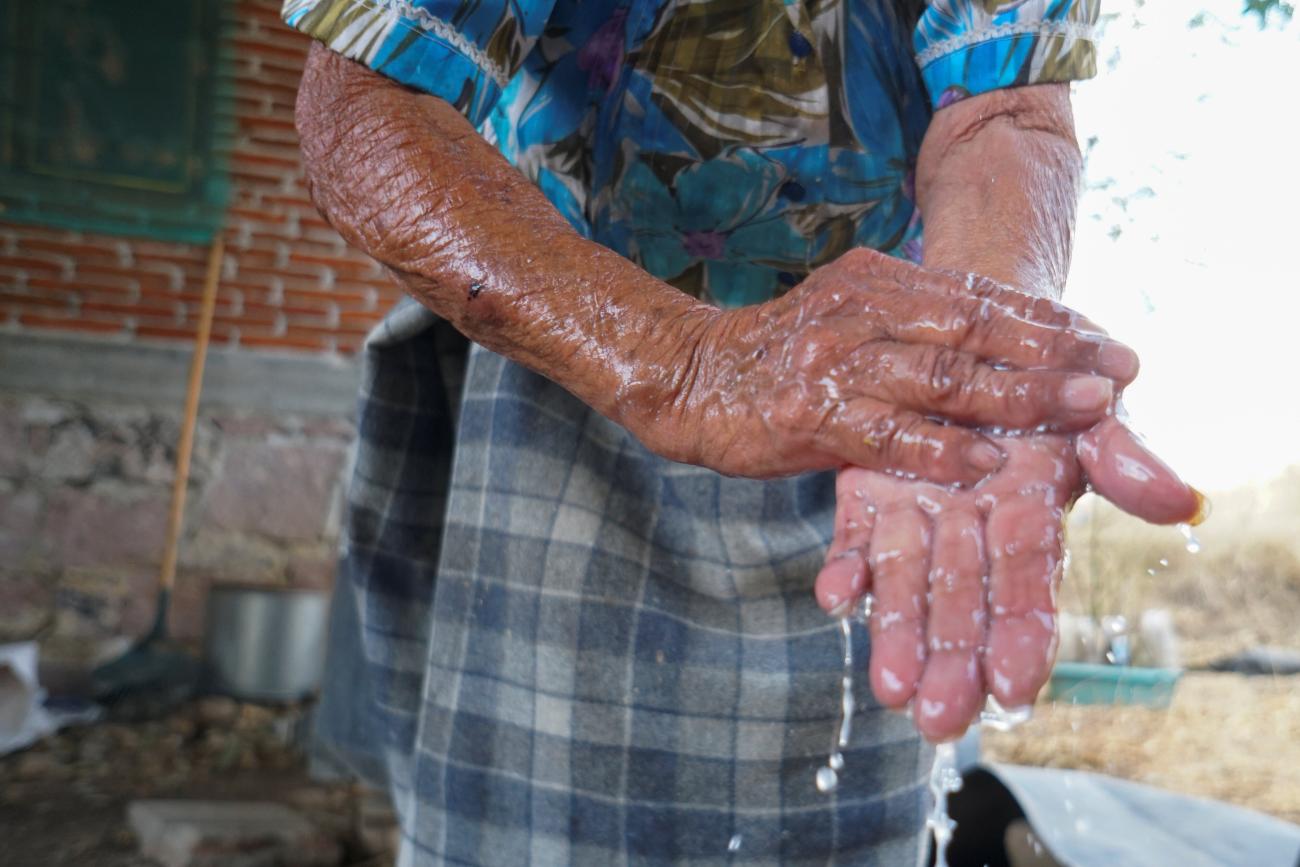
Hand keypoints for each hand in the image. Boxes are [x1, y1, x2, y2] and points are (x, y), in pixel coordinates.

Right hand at [659, 247, 1140, 483]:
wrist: (690, 376)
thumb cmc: (782, 355)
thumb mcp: (852, 316)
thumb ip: (914, 325)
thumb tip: (998, 345)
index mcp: (878, 281)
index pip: (978, 298)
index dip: (1049, 323)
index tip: (1110, 344)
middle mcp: (861, 311)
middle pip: (973, 330)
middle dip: (1054, 354)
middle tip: (1121, 373)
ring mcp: (835, 362)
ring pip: (942, 378)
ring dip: (1019, 397)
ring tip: (1083, 410)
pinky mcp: (809, 416)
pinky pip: (888, 436)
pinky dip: (941, 451)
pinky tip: (987, 465)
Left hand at [813, 417, 1202, 741]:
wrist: (978, 335)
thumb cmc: (1046, 381)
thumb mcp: (1092, 411)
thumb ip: (1124, 458)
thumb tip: (1181, 502)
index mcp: (1027, 511)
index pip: (1027, 582)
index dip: (1022, 632)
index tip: (1015, 689)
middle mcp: (970, 522)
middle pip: (961, 598)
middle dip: (951, 659)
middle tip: (939, 720)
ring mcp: (915, 508)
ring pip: (905, 580)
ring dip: (897, 632)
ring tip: (891, 689)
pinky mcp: (867, 490)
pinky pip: (854, 536)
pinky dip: (846, 567)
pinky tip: (835, 597)